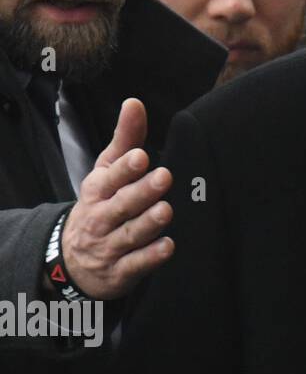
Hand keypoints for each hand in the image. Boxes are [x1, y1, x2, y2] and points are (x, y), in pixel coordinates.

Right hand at [60, 99, 173, 298]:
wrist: (70, 260)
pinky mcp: (120, 271)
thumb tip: (134, 102)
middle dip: (141, 192)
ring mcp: (108, 246)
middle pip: (121, 205)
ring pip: (129, 235)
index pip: (110, 178)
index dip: (125, 168)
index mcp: (97, 191)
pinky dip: (150, 257)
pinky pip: (135, 264)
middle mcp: (101, 218)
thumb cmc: (99, 205)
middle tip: (163, 177)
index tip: (142, 156)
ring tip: (166, 210)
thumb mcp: (106, 172)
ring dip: (148, 223)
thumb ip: (125, 139)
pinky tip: (167, 246)